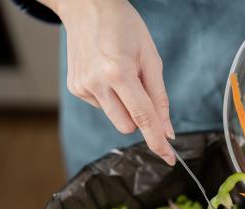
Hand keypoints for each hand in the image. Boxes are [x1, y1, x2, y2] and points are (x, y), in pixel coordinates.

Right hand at [41, 0, 175, 164]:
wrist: (87, 7)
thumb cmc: (125, 28)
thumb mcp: (151, 58)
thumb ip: (159, 98)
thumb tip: (167, 131)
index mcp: (118, 72)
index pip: (143, 118)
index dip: (158, 141)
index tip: (169, 158)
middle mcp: (97, 82)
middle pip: (127, 126)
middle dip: (141, 118)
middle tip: (142, 90)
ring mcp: (82, 86)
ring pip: (115, 119)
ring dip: (126, 108)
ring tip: (122, 77)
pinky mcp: (75, 88)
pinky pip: (103, 107)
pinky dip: (111, 98)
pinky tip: (107, 75)